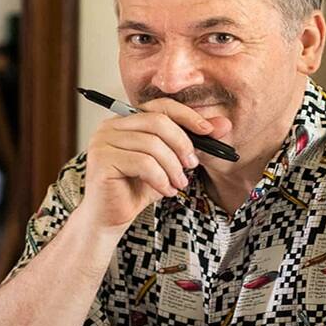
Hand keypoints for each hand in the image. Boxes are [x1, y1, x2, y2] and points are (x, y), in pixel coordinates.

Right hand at [81, 98, 231, 229]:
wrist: (110, 218)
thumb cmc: (136, 190)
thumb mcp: (169, 163)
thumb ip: (192, 143)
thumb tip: (223, 125)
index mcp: (125, 121)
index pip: (160, 107)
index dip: (187, 116)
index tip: (209, 132)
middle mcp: (110, 126)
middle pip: (158, 122)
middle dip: (182, 143)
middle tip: (192, 165)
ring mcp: (103, 141)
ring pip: (152, 144)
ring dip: (172, 167)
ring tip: (178, 184)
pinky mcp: (102, 160)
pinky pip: (143, 163)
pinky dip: (160, 178)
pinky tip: (165, 190)